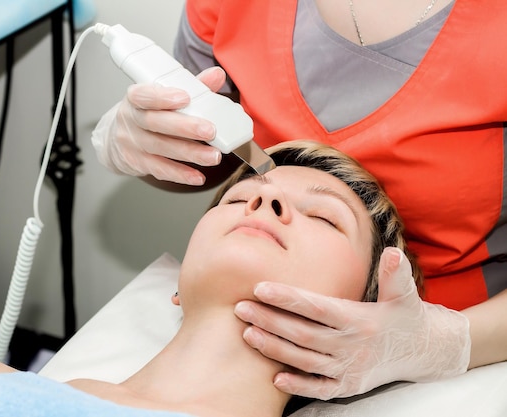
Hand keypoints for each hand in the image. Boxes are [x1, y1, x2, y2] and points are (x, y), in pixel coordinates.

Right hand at [91, 67, 226, 184]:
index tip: (185, 97)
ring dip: (190, 153)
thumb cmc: (146, 113)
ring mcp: (132, 143)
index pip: (144, 95)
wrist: (116, 139)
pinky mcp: (137, 163)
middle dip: (185, 128)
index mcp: (135, 98)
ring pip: (161, 148)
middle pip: (155, 123)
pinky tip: (197, 176)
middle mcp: (130, 120)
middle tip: (210, 131)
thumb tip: (216, 75)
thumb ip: (191, 86)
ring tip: (213, 156)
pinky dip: (180, 174)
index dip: (163, 97)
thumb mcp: (162, 96)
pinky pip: (160, 169)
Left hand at [234, 247, 470, 399]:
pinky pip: (320, 389)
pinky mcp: (349, 387)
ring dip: (274, 348)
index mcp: (360, 320)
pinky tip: (275, 378)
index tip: (260, 288)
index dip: (287, 298)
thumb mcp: (405, 295)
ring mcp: (350, 370)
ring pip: (305, 360)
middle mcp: (353, 347)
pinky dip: (298, 386)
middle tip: (240, 308)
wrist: (425, 352)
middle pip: (303, 334)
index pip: (317, 307)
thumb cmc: (406, 317)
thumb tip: (393, 253)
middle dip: (269, 320)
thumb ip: (395, 275)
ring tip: (247, 334)